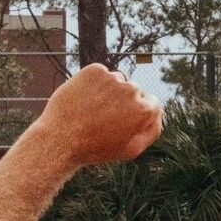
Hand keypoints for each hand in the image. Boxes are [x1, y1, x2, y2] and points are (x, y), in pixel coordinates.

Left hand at [37, 64, 163, 165]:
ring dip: (108, 92)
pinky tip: (84, 100)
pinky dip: (94, 84)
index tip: (121, 122)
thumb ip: (152, 130)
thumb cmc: (97, 148)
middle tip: (104, 119)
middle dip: (123, 102)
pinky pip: (100, 75)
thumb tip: (159, 113)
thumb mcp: (131, 149)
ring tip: (92, 111)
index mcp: (145, 110)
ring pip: (117, 82)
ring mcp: (113, 78)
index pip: (151, 103)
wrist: (60, 138)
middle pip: (134, 92)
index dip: (136, 114)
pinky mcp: (95, 70)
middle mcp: (132, 90)